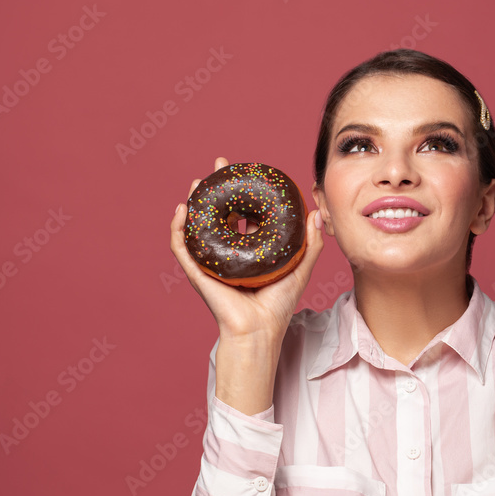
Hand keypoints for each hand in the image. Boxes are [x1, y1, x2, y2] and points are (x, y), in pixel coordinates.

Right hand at [169, 156, 323, 340]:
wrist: (260, 330)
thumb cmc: (279, 304)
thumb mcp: (300, 268)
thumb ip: (311, 243)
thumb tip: (316, 213)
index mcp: (248, 249)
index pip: (243, 213)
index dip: (243, 191)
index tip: (246, 171)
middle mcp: (227, 252)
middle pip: (218, 212)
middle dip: (216, 188)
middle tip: (219, 165)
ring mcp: (210, 261)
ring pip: (197, 225)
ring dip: (194, 202)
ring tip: (197, 183)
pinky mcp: (197, 272)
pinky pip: (182, 247)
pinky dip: (178, 229)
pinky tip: (182, 211)